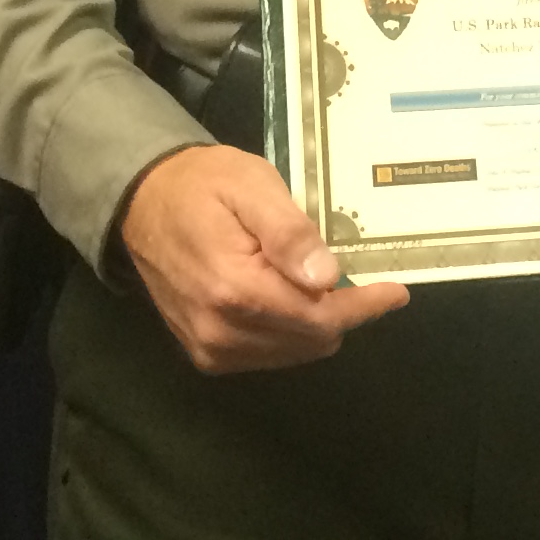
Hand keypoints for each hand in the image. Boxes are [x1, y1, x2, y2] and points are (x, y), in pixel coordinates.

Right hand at [119, 144, 409, 372]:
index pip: (318, 318)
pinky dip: (289, 331)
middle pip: (310, 341)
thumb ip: (289, 233)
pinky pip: (267, 354)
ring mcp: (210, 349)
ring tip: (312, 277)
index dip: (363, 307)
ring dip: (314, 321)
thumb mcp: (252, 186)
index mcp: (234, 291)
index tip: (396, 291)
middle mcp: (220, 332)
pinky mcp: (205, 353)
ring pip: (292, 352)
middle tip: (352, 272)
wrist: (143, 202)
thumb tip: (327, 278)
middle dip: (340, 311)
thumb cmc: (203, 185)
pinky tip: (288, 295)